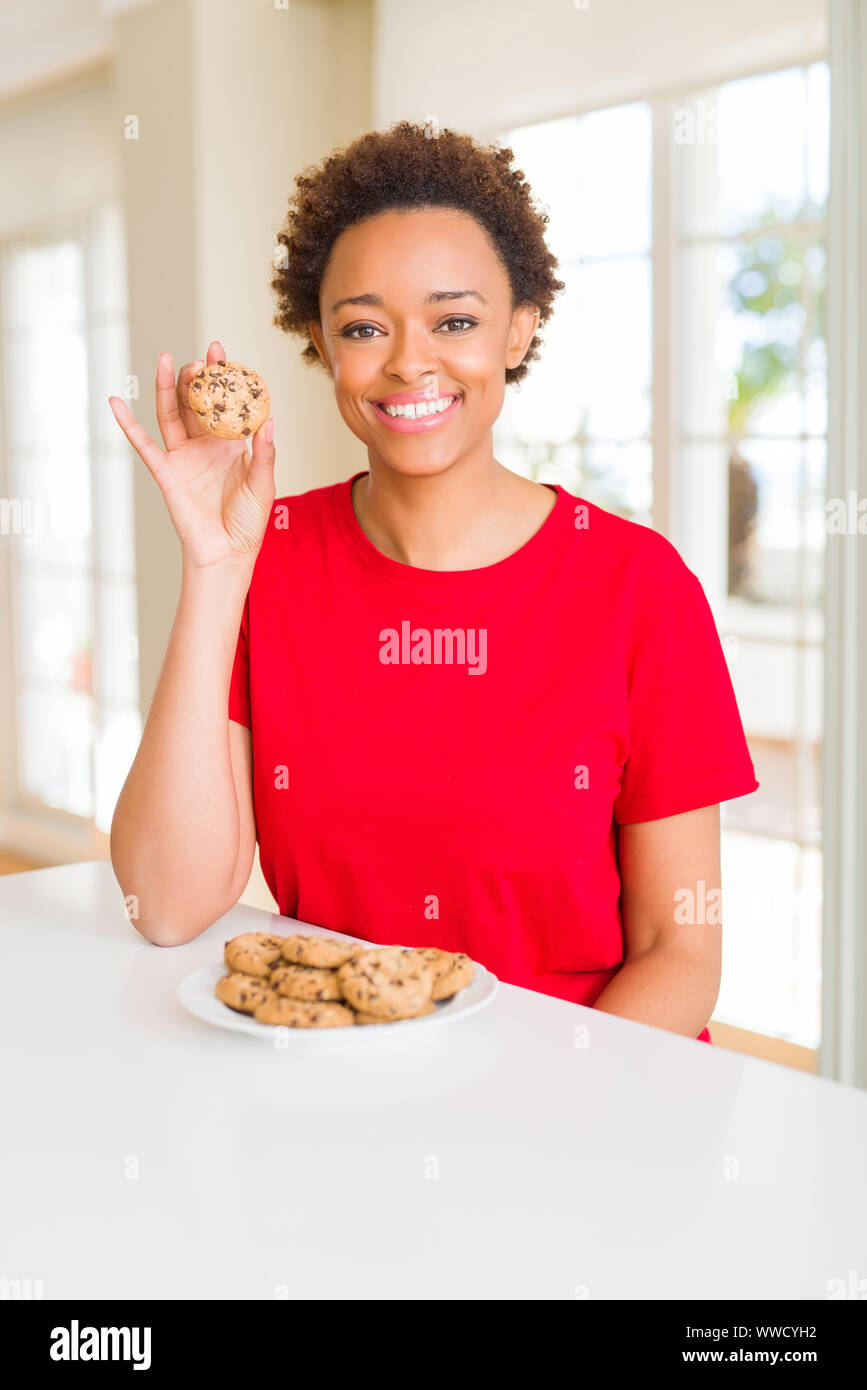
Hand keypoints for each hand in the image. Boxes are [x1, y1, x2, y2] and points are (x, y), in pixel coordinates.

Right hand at [108, 341, 275, 568]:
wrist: (227, 552)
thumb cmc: (248, 522)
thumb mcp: (263, 485)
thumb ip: (264, 454)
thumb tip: (268, 422)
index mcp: (231, 444)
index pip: (226, 403)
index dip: (222, 378)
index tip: (221, 352)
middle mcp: (205, 444)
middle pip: (196, 402)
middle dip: (197, 378)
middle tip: (200, 360)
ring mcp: (183, 456)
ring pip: (171, 414)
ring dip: (168, 388)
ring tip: (168, 361)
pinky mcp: (165, 471)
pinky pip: (143, 444)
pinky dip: (127, 424)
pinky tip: (115, 402)